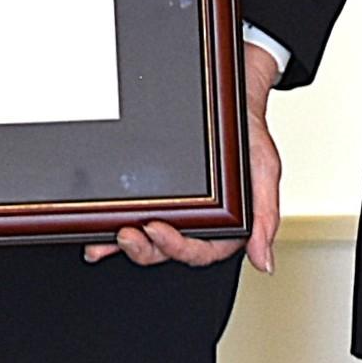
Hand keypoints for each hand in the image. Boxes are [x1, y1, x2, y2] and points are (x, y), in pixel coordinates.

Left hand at [92, 40, 282, 273]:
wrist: (231, 100)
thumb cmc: (250, 138)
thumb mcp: (264, 172)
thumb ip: (265, 217)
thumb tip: (264, 262)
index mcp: (226, 227)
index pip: (201, 251)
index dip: (178, 248)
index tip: (159, 231)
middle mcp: (196, 222)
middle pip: (167, 250)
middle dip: (145, 249)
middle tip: (128, 235)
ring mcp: (173, 209)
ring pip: (146, 238)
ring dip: (123, 244)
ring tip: (108, 238)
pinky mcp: (154, 193)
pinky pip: (132, 213)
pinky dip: (112, 226)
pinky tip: (96, 230)